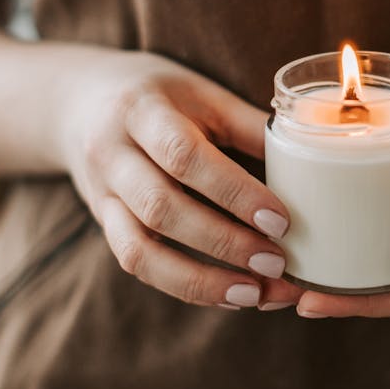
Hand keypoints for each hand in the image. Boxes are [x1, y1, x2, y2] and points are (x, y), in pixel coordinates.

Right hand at [57, 49, 301, 309]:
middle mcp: (111, 154)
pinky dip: (183, 285)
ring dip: (200, 280)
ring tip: (255, 294)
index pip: (184, 155)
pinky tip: (228, 295)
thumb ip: (249, 125)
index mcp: (140, 111)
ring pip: (139, 250)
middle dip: (223, 241)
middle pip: (161, 208)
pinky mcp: (101, 223)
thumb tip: (311, 156)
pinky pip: (136, 264)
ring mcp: (100, 194)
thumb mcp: (201, 93)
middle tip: (278, 263)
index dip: (233, 192)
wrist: (78, 102)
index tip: (281, 221)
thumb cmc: (158, 94)